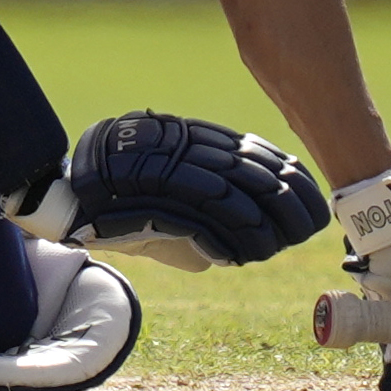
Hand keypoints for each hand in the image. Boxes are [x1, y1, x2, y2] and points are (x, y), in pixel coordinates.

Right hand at [23, 109, 327, 273]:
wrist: (77, 192)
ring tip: (279, 245)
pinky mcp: (158, 196)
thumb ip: (213, 203)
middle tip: (309, 226)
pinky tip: (249, 250)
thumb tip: (250, 235)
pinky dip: (230, 233)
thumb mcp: (179, 189)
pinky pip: (203, 215)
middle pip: (256, 173)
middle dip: (289, 203)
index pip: (261, 154)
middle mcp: (193, 148)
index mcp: (202, 140)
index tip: (313, 202)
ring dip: (264, 224)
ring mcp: (175, 170)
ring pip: (235, 195)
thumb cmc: (135, 200)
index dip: (293, 179)